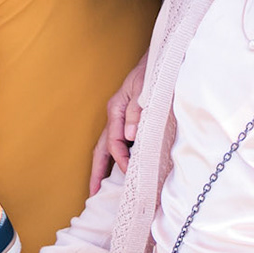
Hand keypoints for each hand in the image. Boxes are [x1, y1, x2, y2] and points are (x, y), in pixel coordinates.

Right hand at [88, 51, 149, 194]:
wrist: (160, 59)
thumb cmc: (151, 72)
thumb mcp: (144, 89)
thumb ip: (136, 111)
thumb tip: (128, 136)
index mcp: (116, 109)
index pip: (113, 141)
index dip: (120, 159)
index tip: (128, 172)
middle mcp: (115, 115)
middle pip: (101, 148)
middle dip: (96, 171)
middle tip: (93, 193)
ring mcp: (120, 118)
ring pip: (107, 146)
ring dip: (104, 166)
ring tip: (100, 188)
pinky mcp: (128, 119)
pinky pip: (118, 142)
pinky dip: (115, 157)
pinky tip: (120, 168)